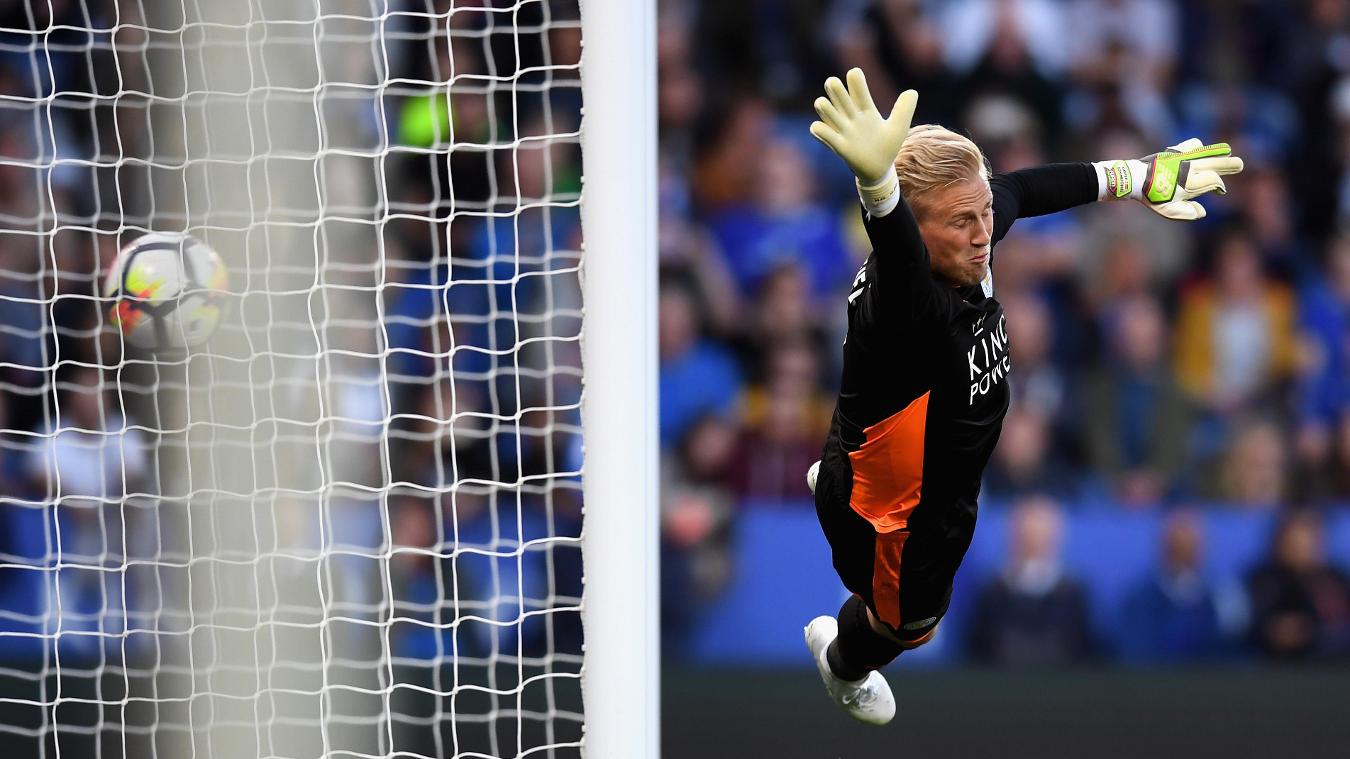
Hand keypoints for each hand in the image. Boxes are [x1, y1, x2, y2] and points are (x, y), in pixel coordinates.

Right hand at [809, 68, 917, 202]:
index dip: (854, 78)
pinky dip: (819, 128)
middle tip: (841, 92)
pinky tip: (828, 131)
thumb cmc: (887, 146)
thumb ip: (904, 109)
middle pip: (834, 89)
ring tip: (833, 112)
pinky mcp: (837, 144)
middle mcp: (850, 115)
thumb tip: (912, 92)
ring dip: (824, 105)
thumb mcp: (899, 127)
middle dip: (834, 86)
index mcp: (865, 108)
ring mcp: (842, 129)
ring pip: (822, 106)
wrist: (880, 170)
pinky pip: (818, 129)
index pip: (855, 84)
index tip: (856, 79)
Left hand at [1102, 138, 1244, 219]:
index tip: (1220, 191)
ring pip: (1207, 153)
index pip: (1214, 180)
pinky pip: (1194, 145)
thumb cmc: (1152, 196)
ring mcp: (1184, 157)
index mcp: (1190, 182)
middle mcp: (1190, 168)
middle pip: (1216, 163)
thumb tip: (1202, 213)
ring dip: (1219, 153)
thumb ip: (1186, 213)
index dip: (1219, 185)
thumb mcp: (1167, 210)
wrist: (1136, 178)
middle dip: (1229, 165)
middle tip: (1239, 164)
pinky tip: (1203, 152)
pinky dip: (1200, 148)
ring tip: (1228, 152)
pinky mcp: (1176, 151)